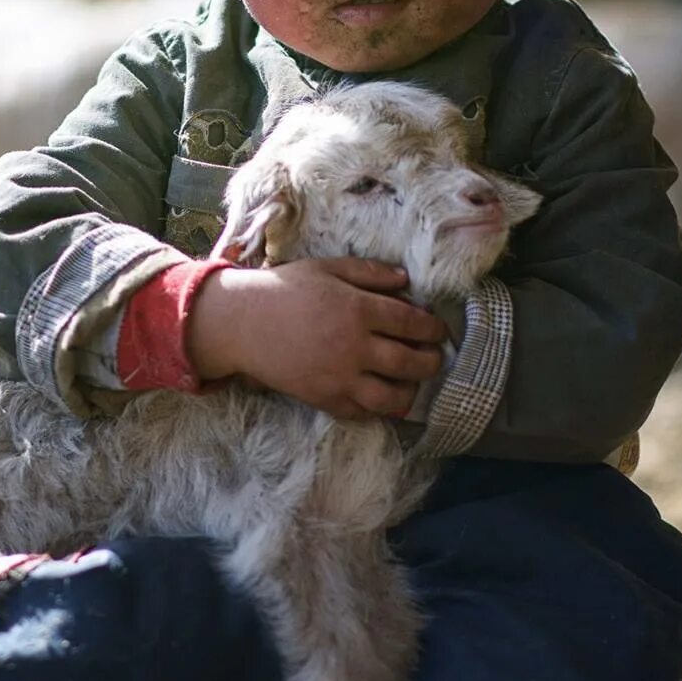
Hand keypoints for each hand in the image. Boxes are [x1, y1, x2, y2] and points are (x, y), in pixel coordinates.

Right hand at [187, 258, 447, 419]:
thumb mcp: (327, 268)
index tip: (439, 330)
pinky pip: (364, 412)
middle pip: (411, 362)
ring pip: (393, 397)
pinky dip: (380, 408)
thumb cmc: (285, 289)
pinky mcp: (325, 399)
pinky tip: (384, 396)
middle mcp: (355, 346)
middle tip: (435, 357)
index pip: (412, 323)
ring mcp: (340, 377)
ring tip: (414, 382)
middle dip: (431, 361)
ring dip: (412, 391)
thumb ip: (369, 273)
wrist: (242, 323)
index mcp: (358, 309)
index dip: (433, 328)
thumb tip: (406, 280)